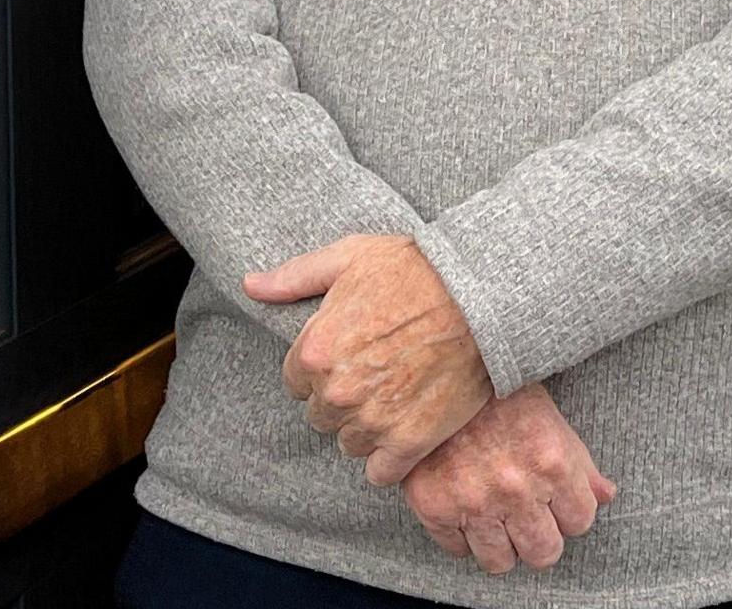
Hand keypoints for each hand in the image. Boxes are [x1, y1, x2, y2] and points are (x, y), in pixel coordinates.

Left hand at [244, 233, 493, 483]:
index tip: (352, 356)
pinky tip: (407, 430)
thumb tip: (251, 285)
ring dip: (367, 427)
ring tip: (397, 396)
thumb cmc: (415, 269)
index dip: (322, 370)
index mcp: (315, 351)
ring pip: (350, 444)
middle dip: (343, 399)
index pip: (295, 384)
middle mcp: (337, 392)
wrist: (481, 296)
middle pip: (321, 417)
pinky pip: (381, 473)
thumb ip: (294, 278)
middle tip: (378, 374)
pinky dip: (391, 459)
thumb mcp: (349, 258)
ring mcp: (373, 420)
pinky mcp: (410, 441)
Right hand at [403, 384, 616, 574]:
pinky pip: (457, 550)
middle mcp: (516, 490)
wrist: (438, 371)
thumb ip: (580, 464)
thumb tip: (607, 495)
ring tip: (494, 516)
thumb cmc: (498, 392)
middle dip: (538, 538)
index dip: (568, 512)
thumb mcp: (550, 419)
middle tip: (525, 516)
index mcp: (552, 463)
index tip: (554, 502)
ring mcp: (474, 502)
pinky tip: (463, 506)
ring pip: (500, 562)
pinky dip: (461, 535)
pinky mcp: (435, 508)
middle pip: (543, 554)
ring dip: (500, 544)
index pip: (580, 522)